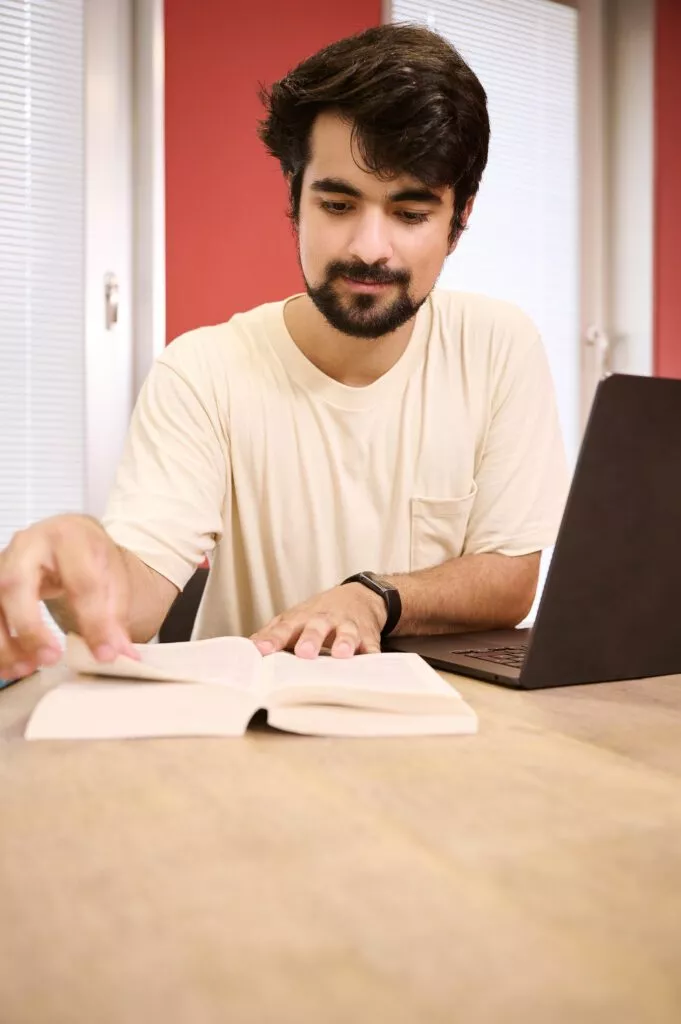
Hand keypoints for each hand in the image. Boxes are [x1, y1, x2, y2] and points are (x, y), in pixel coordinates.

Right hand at [0, 514, 137, 678]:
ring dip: (4, 643)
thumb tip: (122, 655)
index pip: (81, 581)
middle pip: (16, 584)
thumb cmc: (88, 556)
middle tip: (51, 659)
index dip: (94, 621)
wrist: (66, 534)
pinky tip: (11, 666)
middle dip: (30, 628)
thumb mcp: (111, 578)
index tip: (104, 655)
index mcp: (69, 538)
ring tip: (25, 668)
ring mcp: (3, 562)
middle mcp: (28, 545)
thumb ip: (115, 617)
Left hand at [250, 583, 386, 658]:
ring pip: (347, 633)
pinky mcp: (368, 636)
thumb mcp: (295, 618)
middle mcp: (325, 621)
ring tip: (342, 654)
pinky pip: (372, 647)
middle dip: (311, 639)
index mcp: (302, 619)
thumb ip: (272, 633)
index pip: (285, 629)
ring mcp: (348, 627)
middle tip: (304, 652)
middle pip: (316, 628)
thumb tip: (247, 647)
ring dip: (345, 642)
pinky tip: (373, 664)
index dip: (273, 639)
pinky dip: (373, 655)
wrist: (360, 597)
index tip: (262, 650)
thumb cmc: (320, 614)